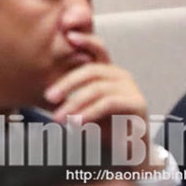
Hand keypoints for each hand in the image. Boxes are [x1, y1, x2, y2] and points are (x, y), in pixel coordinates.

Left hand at [44, 31, 159, 169]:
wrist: (129, 152)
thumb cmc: (103, 127)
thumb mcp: (84, 107)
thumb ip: (72, 94)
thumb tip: (47, 92)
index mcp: (107, 71)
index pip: (97, 48)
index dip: (85, 39)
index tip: (67, 34)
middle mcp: (120, 75)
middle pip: (90, 70)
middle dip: (67, 83)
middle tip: (49, 97)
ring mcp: (131, 88)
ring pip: (97, 89)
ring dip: (75, 103)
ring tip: (59, 118)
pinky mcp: (138, 104)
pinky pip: (108, 103)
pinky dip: (90, 112)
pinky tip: (77, 122)